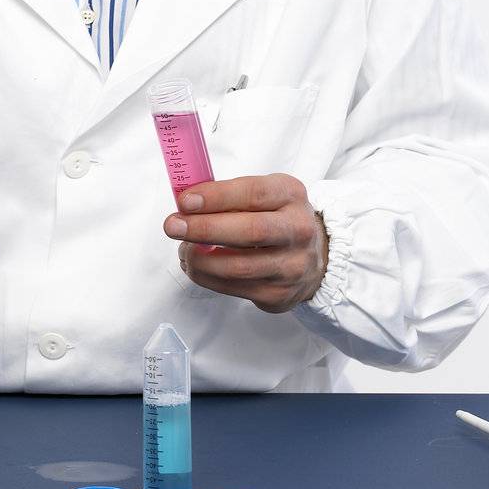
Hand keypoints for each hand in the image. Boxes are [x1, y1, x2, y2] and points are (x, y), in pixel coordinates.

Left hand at [163, 173, 328, 314]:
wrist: (315, 256)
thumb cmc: (278, 218)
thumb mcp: (266, 194)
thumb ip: (230, 195)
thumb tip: (186, 204)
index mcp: (291, 196)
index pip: (254, 193)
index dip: (216, 197)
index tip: (185, 201)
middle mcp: (297, 231)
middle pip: (249, 232)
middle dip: (204, 229)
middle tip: (173, 226)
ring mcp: (291, 267)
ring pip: (238, 268)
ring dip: (200, 259)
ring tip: (183, 249)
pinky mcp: (279, 295)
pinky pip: (234, 289)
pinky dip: (207, 278)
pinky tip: (196, 266)